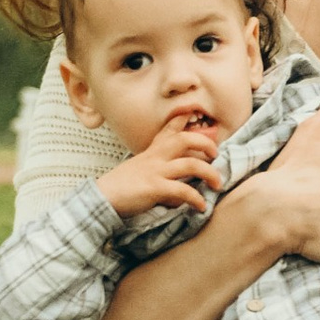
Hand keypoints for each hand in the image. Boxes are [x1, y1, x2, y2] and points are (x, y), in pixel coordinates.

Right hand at [97, 111, 224, 220]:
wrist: (102, 197)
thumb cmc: (123, 186)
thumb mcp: (141, 168)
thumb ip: (161, 170)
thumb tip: (183, 184)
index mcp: (152, 151)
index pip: (170, 128)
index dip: (184, 118)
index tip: (197, 113)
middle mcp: (155, 157)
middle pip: (185, 139)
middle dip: (206, 144)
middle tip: (216, 155)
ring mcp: (155, 171)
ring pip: (190, 164)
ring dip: (209, 174)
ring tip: (217, 184)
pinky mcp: (154, 188)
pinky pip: (182, 190)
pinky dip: (196, 199)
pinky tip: (201, 206)